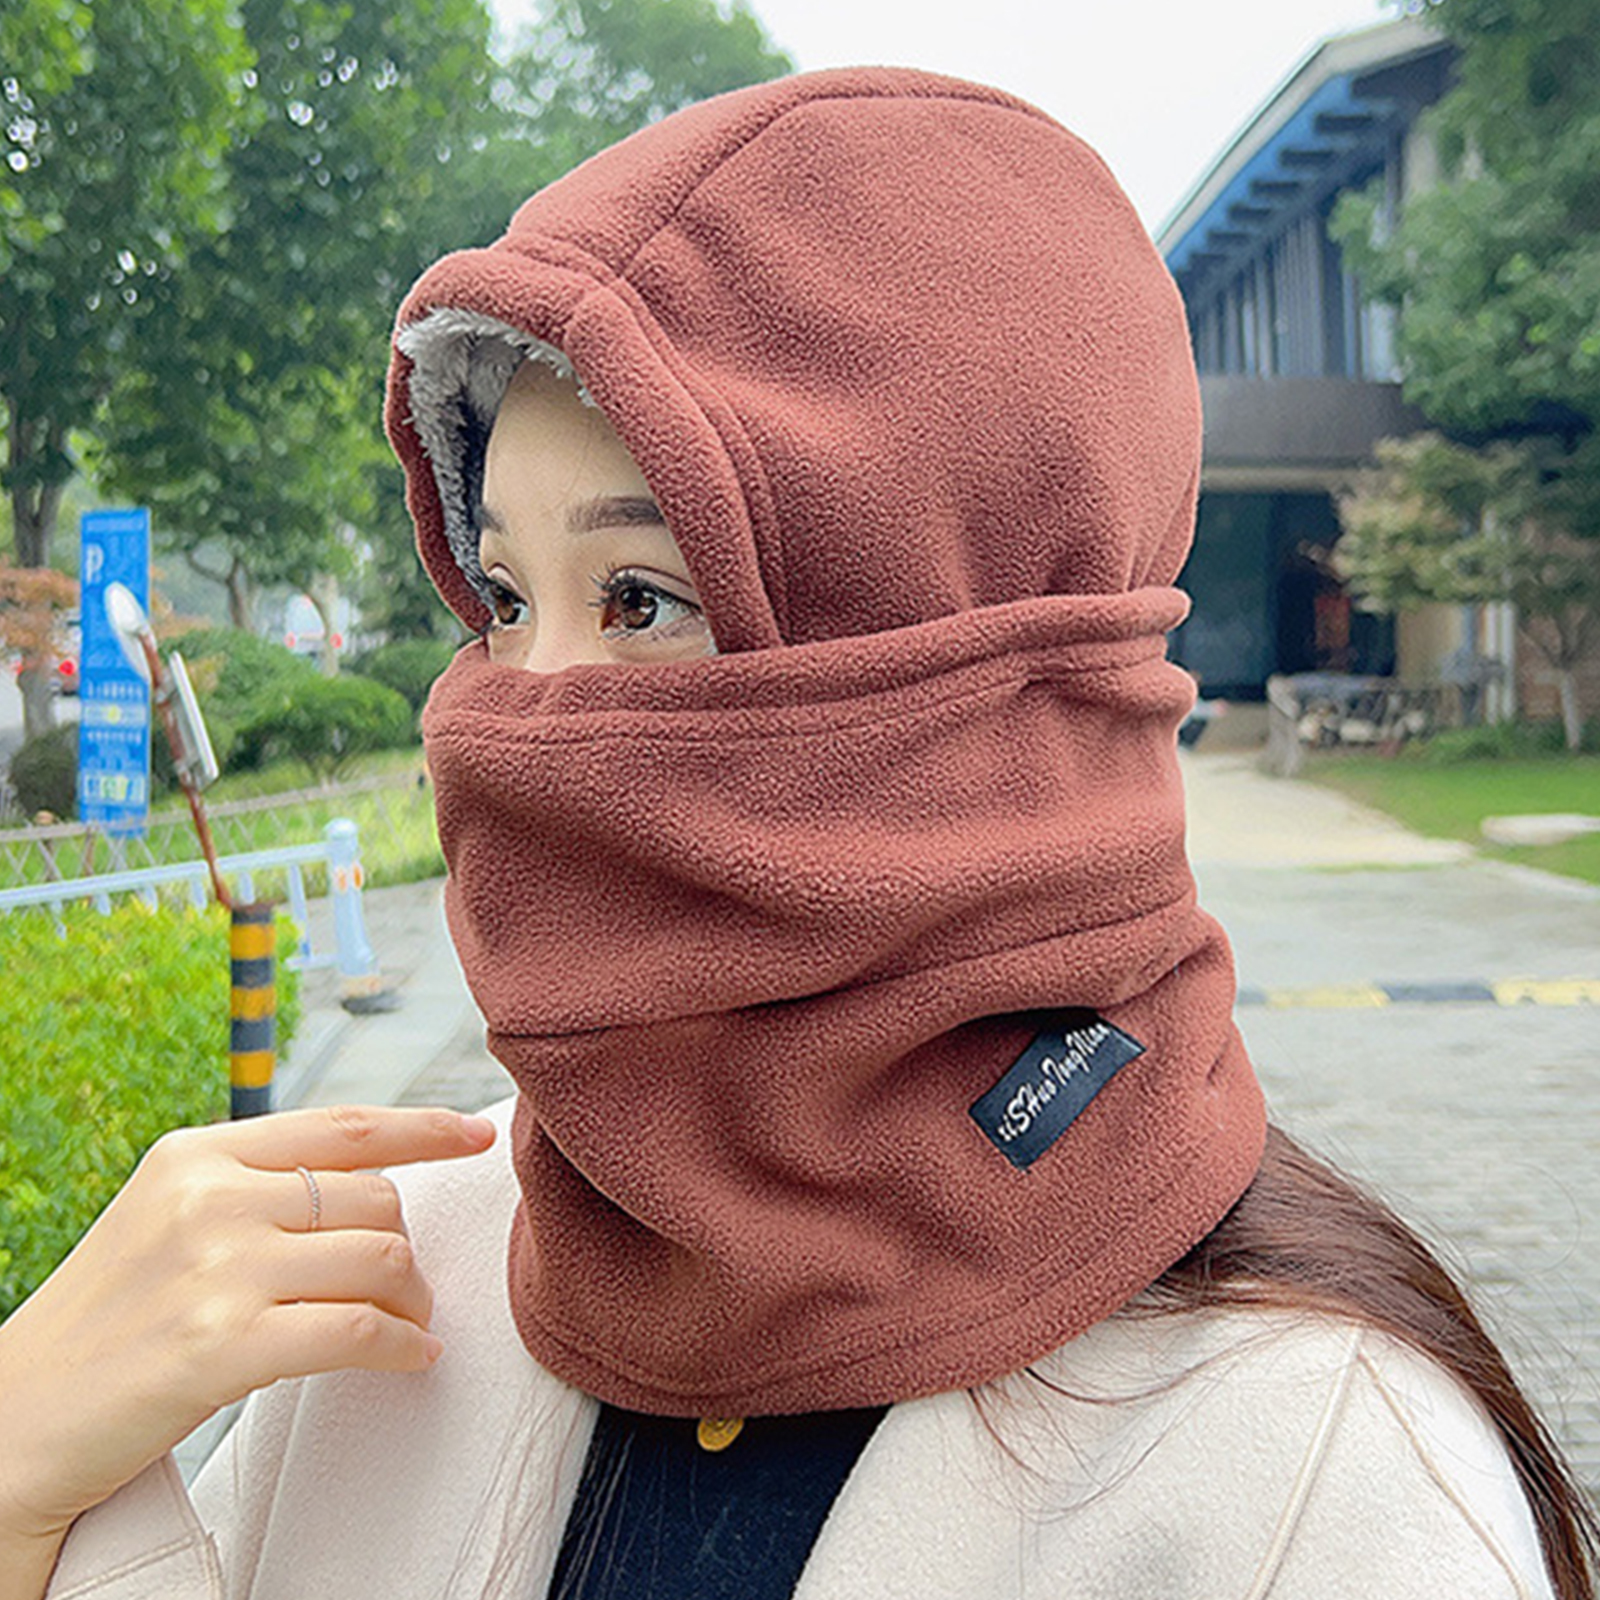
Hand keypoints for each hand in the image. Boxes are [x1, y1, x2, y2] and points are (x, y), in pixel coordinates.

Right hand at [0, 1104, 494, 1555]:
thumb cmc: (110, 1318)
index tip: (474, 1134)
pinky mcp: (222, 1347)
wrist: (15, 1420)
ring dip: (413, 1300)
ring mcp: (216, 1270)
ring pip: (381, 1259)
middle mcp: (210, 1198)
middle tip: (403, 1288)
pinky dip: (403, 1346)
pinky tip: (411, 1357)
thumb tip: (373, 1183)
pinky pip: (360, 1330)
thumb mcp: (169, 1215)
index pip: (342, 1126)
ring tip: (407, 1324)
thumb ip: (256, 1185)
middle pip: (374, 1199)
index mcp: (198, 1154)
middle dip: (405, 1246)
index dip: (423, 1127)